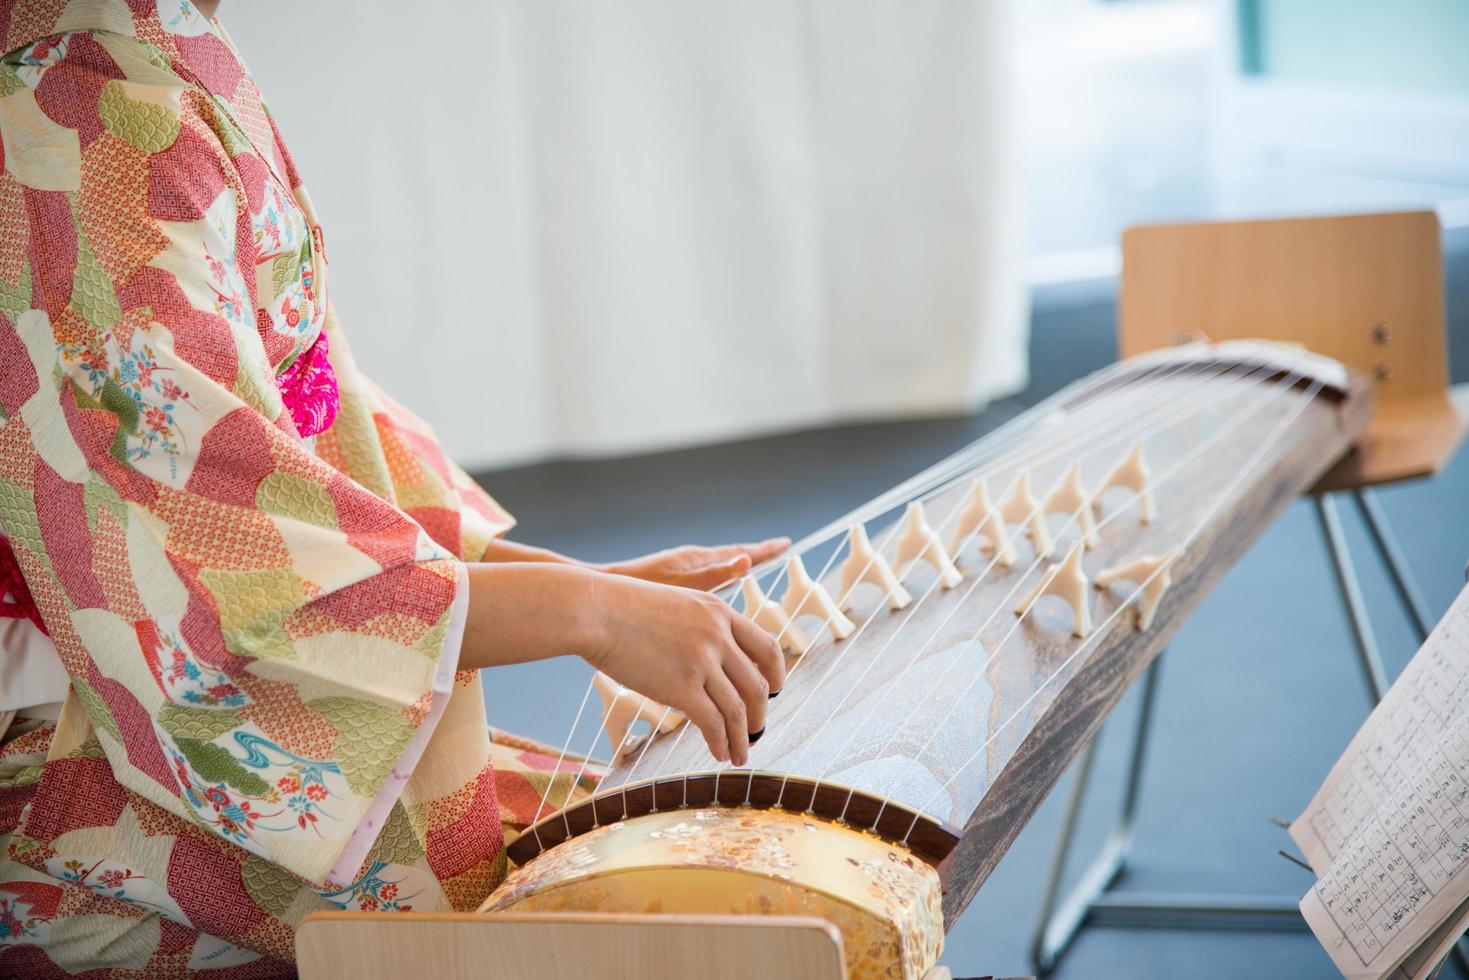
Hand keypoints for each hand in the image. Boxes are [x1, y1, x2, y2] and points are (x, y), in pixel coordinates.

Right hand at [585, 571, 785, 765]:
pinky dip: (720, 742)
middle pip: (759, 683)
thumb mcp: (675, 603)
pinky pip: (713, 723)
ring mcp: (702, 661)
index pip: (767, 646)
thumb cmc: (621, 607)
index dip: (777, 673)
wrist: (594, 610)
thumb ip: (698, 626)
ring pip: (739, 709)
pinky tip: (719, 753)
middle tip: (757, 730)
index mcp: (719, 612)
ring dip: (743, 737)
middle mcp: (718, 636)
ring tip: (739, 754)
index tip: (775, 690)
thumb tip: (705, 657)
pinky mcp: (681, 686)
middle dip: (761, 713)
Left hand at [603, 538, 789, 591]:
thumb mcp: (679, 587)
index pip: (740, 553)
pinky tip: (714, 587)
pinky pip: (704, 575)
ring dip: (737, 563)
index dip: (764, 551)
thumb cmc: (637, 591)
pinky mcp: (670, 581)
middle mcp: (691, 562)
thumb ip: (713, 576)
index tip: (786, 544)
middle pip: (731, 556)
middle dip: (755, 554)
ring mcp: (680, 570)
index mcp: (698, 561)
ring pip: (717, 565)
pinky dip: (718, 575)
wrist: (600, 592)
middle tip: (777, 549)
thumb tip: (745, 560)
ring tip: (752, 564)